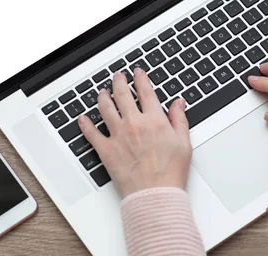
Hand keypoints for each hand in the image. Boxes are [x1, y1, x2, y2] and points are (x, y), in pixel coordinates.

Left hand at [78, 68, 191, 197]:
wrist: (155, 194)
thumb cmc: (170, 172)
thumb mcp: (184, 142)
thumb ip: (180, 119)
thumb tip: (178, 103)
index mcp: (154, 120)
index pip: (145, 92)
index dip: (141, 79)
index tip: (138, 73)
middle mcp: (134, 124)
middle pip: (122, 94)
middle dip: (119, 81)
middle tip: (118, 76)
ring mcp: (118, 136)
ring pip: (105, 108)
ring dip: (102, 97)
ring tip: (102, 92)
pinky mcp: (106, 150)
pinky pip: (91, 133)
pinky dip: (85, 124)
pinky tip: (83, 119)